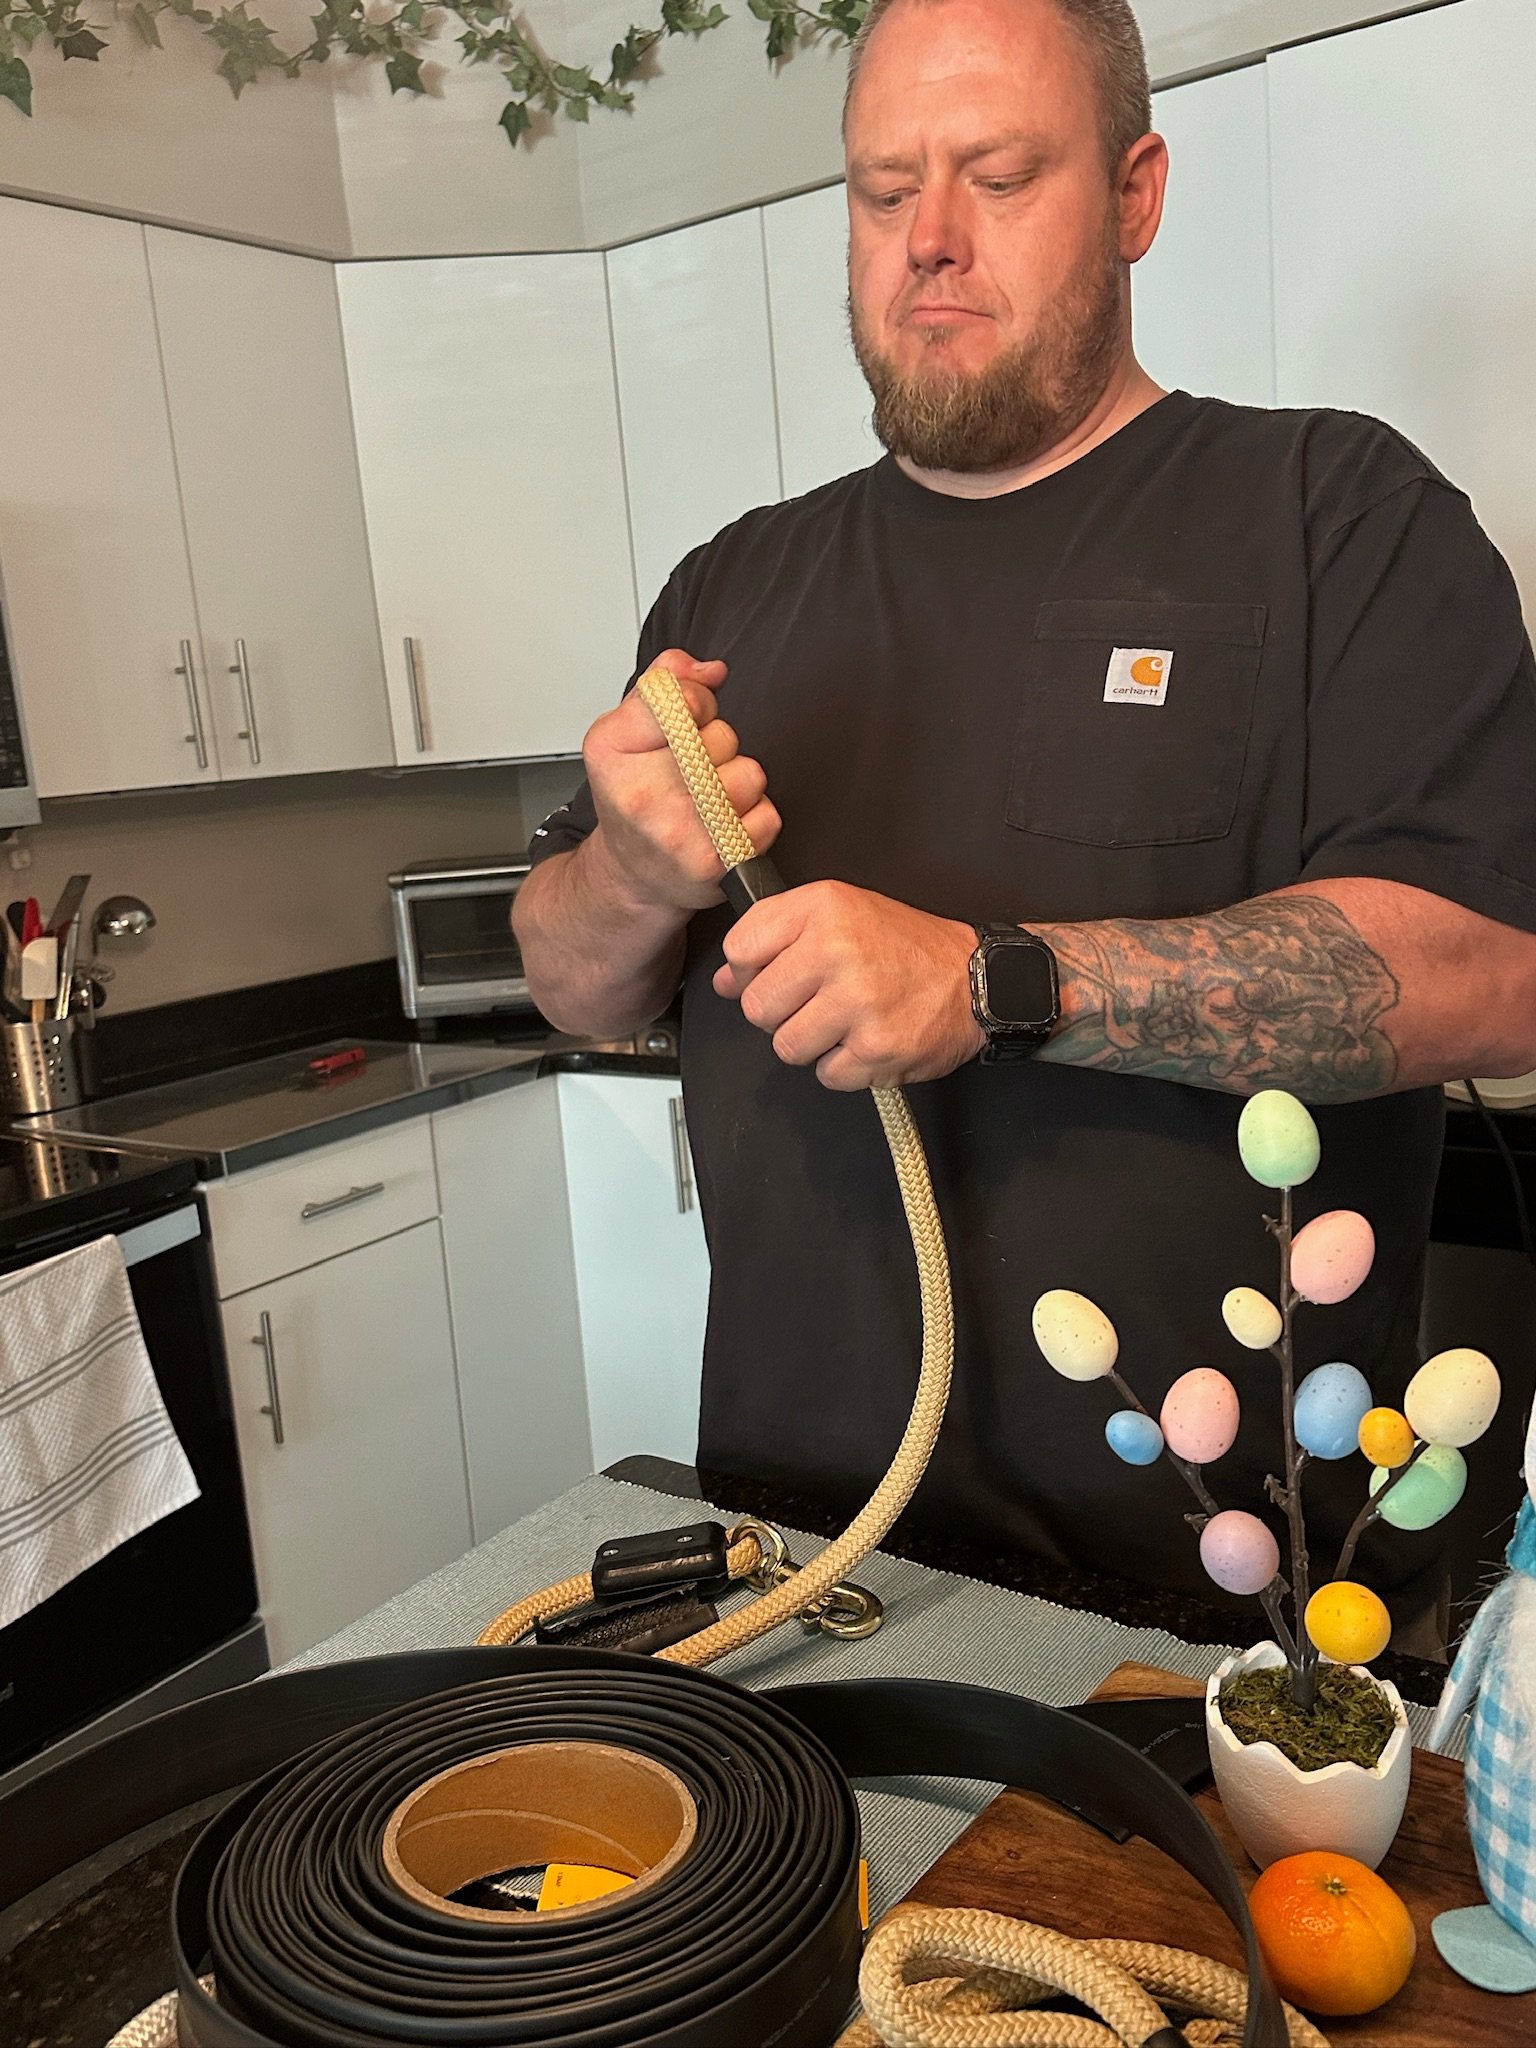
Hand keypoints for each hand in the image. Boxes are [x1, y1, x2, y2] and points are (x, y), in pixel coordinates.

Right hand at [583, 650, 781, 914]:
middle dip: (717, 748)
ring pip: (750, 775)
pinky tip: (724, 829)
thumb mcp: (627, 732)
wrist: (633, 875)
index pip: (681, 696)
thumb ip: (665, 683)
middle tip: (691, 774)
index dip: (698, 703)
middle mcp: (641, 793)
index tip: (687, 722)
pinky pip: (767, 816)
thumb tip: (711, 669)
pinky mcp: (715, 862)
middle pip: (722, 736)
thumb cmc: (634, 800)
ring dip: (739, 784)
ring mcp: (678, 831)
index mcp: (612, 749)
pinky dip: (755, 821)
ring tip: (709, 802)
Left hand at [712, 881, 984, 1089]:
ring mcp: (857, 1003)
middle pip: (756, 1007)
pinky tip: (866, 1040)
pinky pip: (825, 1075)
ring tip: (845, 1021)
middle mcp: (837, 950)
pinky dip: (843, 1066)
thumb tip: (722, 982)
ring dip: (812, 1043)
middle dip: (780, 1013)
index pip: (739, 949)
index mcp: (823, 908)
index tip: (779, 973)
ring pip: (786, 1047)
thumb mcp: (839, 914)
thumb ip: (775, 939)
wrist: (975, 979)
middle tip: (816, 1003)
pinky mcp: (876, 1049)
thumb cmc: (903, 946)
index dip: (751, 970)